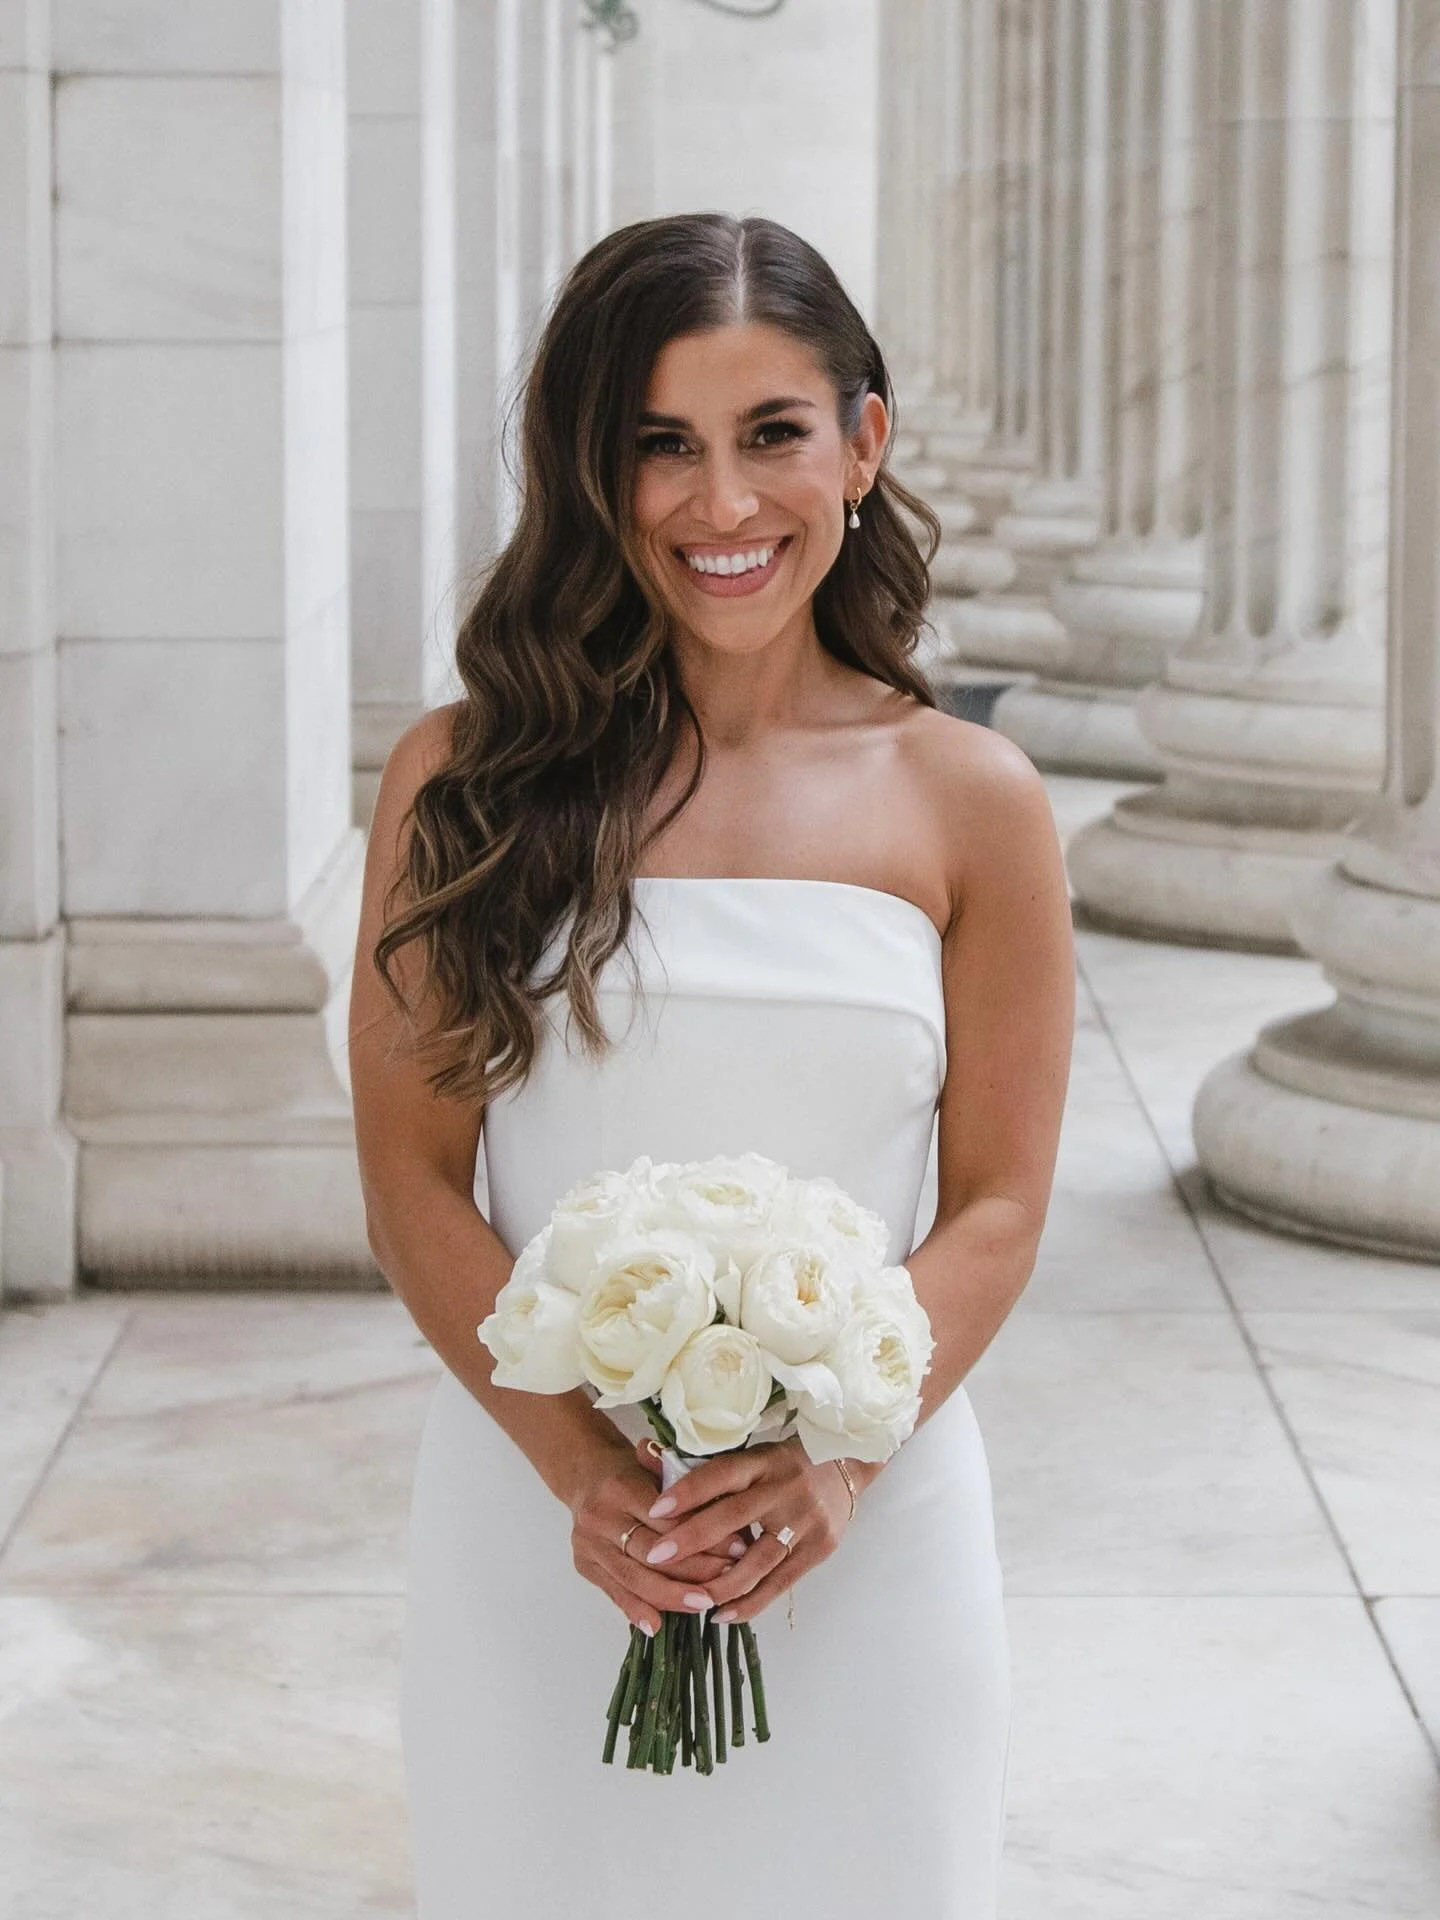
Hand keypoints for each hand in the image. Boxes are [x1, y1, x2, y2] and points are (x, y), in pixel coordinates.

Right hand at [568, 1436, 752, 1636]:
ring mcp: (588, 1543)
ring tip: (704, 1603)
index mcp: (622, 1487)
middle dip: (693, 1572)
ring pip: (635, 1578)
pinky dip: (636, 1610)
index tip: (739, 1551)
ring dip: (672, 1596)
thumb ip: (688, 1497)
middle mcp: (600, 1516)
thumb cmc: (634, 1473)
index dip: (706, 1539)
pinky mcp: (584, 1565)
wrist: (586, 1476)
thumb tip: (733, 1529)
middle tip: (727, 1582)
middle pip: (652, 1554)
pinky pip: (614, 1593)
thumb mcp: (659, 1470)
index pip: (670, 1522)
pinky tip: (657, 1625)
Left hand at [638, 1435, 854, 1623]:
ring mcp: (806, 1521)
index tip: (655, 1510)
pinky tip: (722, 1614)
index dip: (688, 1491)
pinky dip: (750, 1602)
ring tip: (688, 1598)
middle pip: (734, 1517)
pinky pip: (780, 1583)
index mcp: (764, 1460)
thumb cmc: (783, 1462)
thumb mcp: (748, 1453)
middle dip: (692, 1540)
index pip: (722, 1474)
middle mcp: (786, 1488)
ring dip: (720, 1583)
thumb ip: (696, 1461)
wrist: (847, 1467)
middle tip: (656, 1558)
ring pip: (758, 1560)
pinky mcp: (819, 1549)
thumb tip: (643, 1451)